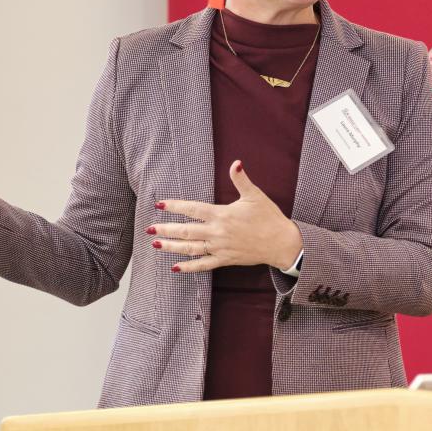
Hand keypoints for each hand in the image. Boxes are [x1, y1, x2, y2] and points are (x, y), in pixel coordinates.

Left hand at [150, 160, 302, 272]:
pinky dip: (189, 267)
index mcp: (222, 215)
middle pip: (186, 231)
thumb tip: (236, 163)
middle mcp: (217, 232)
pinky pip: (203, 265)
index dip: (175, 206)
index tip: (159, 205)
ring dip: (172, 247)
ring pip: (190, 248)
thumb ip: (241, 180)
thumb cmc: (269, 218)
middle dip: (166, 229)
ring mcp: (220, 248)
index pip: (193, 209)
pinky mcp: (225, 260)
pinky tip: (176, 268)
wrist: (282, 243)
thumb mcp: (255, 195)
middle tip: (149, 229)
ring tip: (156, 245)